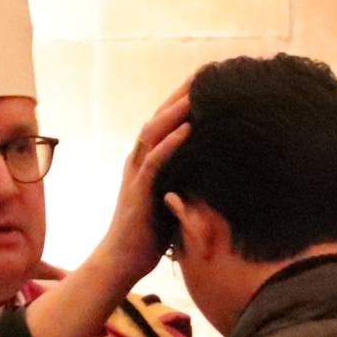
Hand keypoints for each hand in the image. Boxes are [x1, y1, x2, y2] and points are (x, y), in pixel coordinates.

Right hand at [24, 86, 189, 336]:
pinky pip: (155, 162)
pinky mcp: (138, 192)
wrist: (122, 262)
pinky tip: (188, 128)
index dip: (184, 101)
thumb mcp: (173, 199)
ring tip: (197, 93)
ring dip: (176, 111)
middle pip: (159, 118)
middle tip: (206, 74)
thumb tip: (213, 168)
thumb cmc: (150, 234)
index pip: (166, 123)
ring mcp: (136, 174)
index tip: (208, 83)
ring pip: (154, 133)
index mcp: (146, 161)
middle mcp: (138, 161)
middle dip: (181, 95)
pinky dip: (171, 143)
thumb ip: (185, 180)